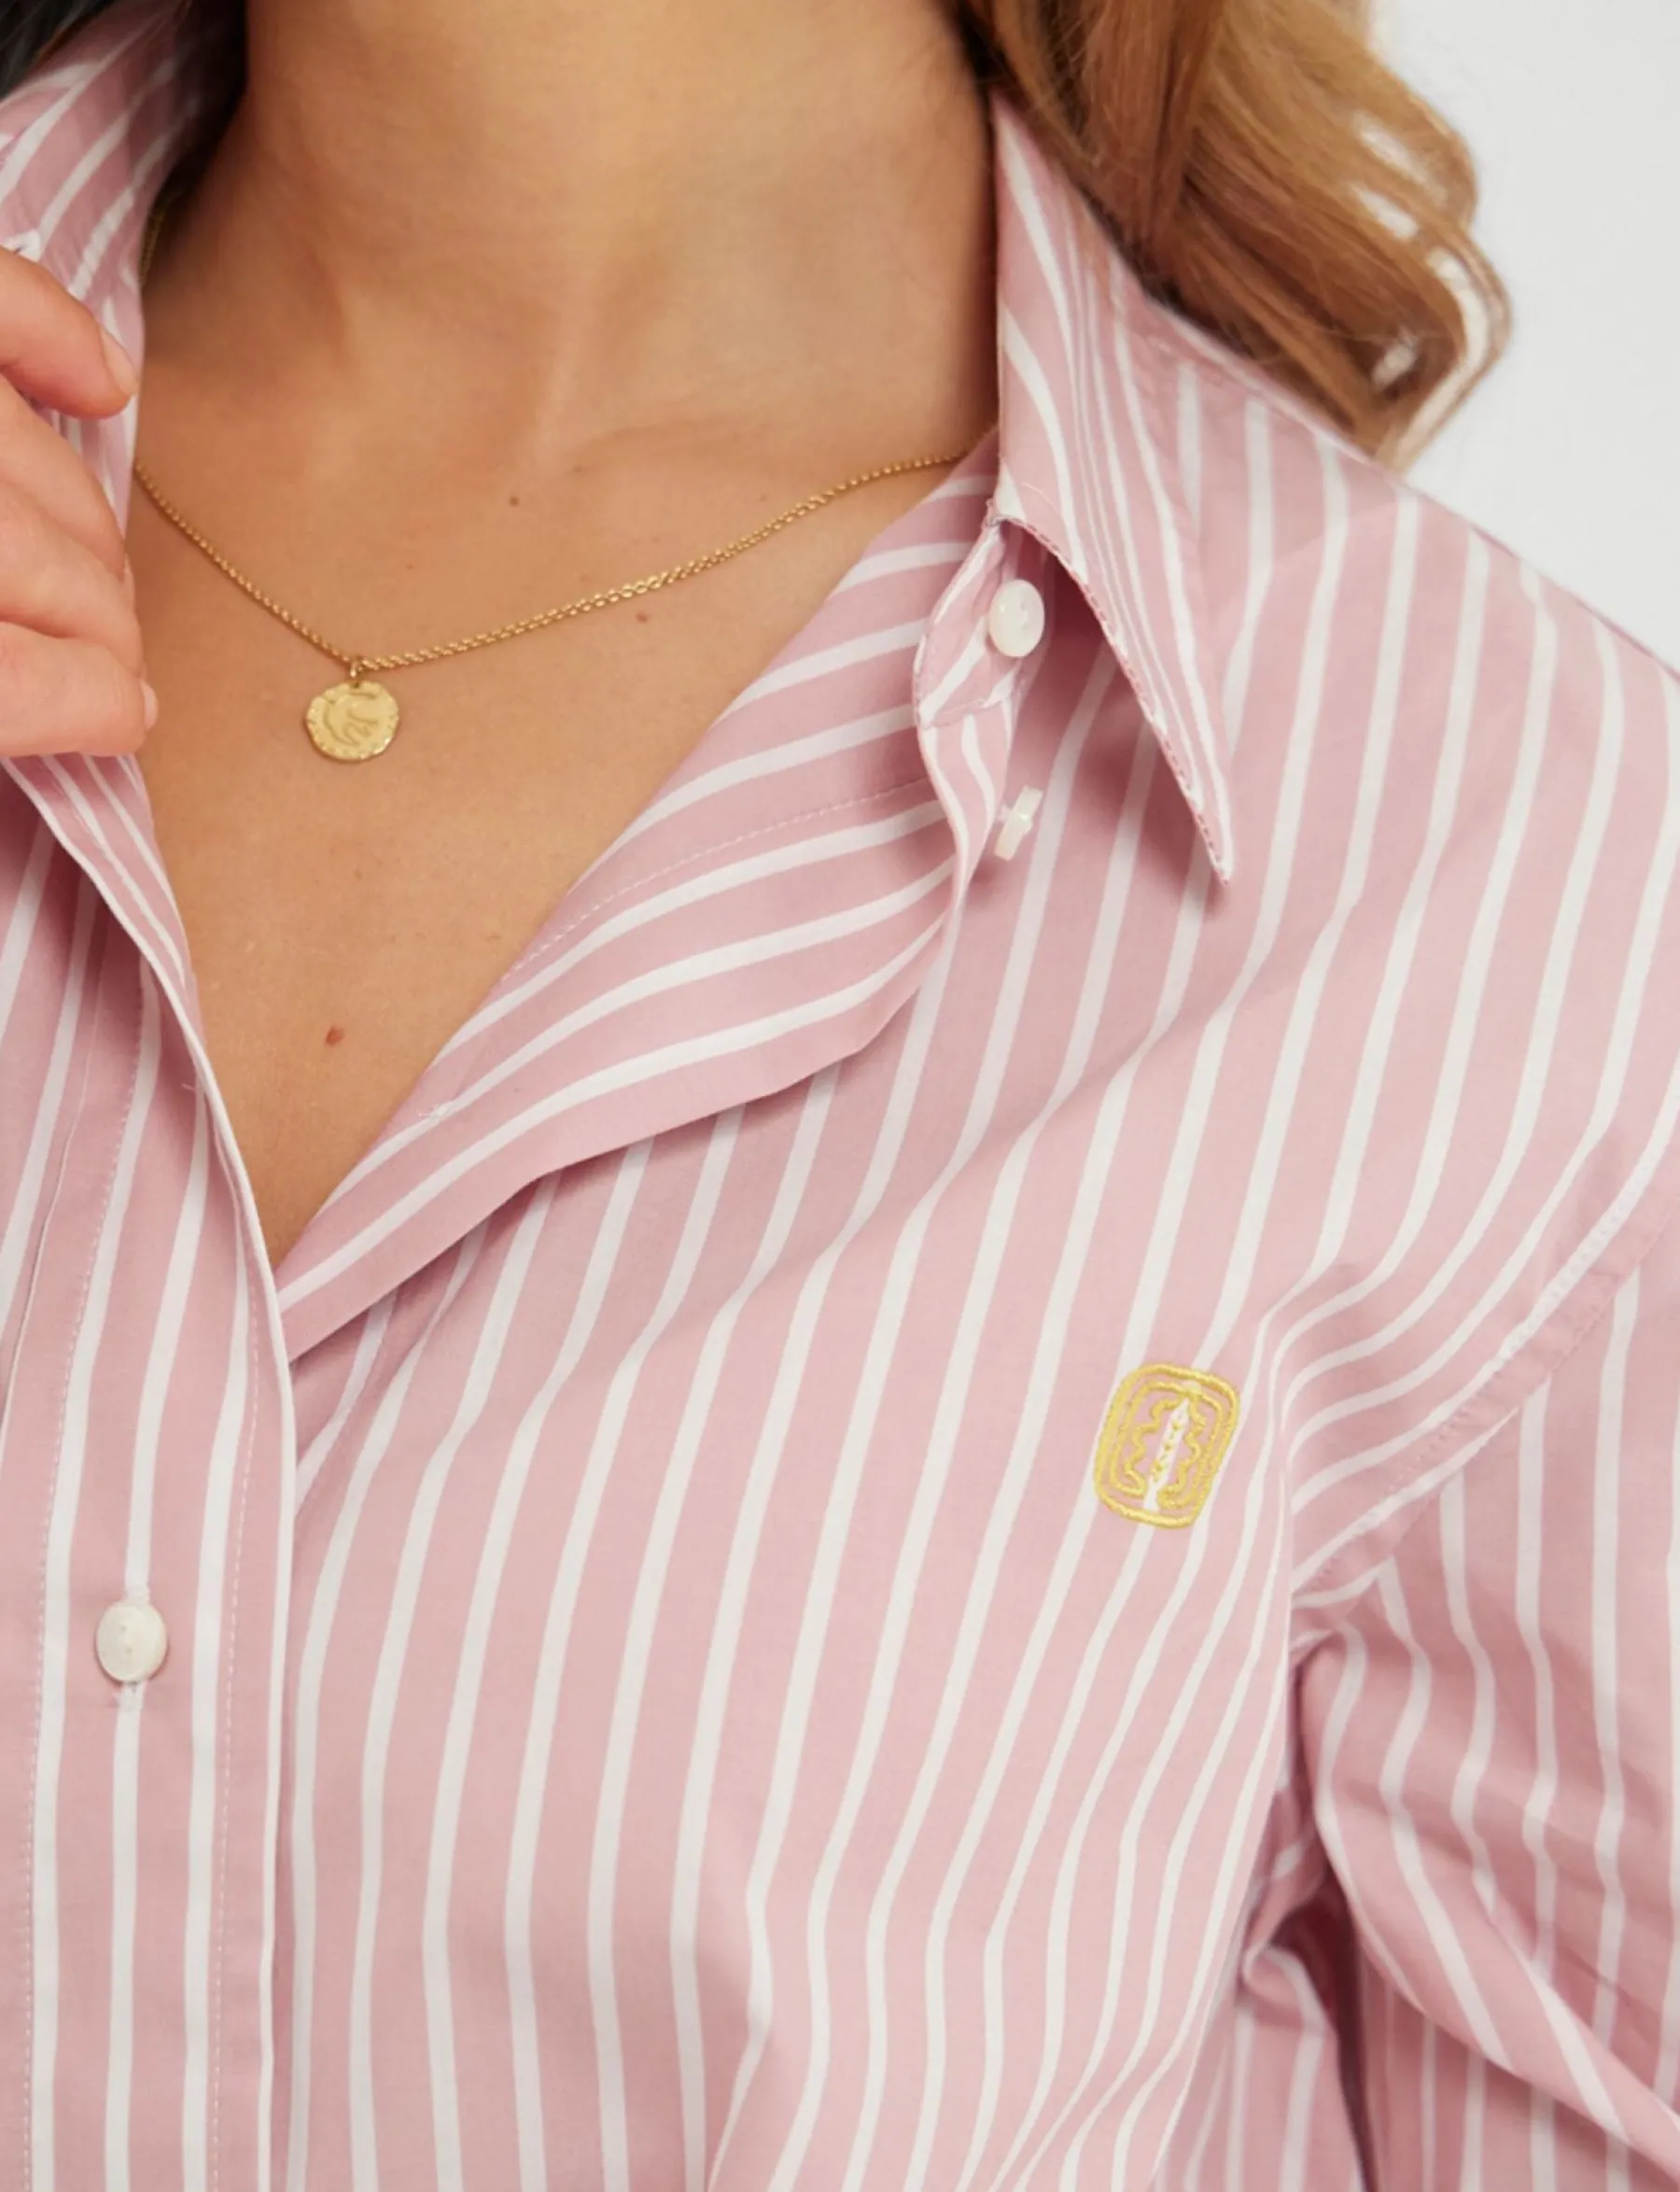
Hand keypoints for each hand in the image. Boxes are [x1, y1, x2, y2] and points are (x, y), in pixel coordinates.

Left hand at [0, 243, 152, 756]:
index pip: (11, 675)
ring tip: (93, 569)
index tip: (118, 721)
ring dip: (85, 525)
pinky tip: (101, 387)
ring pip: (26, 459)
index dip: (79, 702)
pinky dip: (52, 334)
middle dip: (97, 622)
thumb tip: (32, 730)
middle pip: (32, 565)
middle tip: (113, 655)